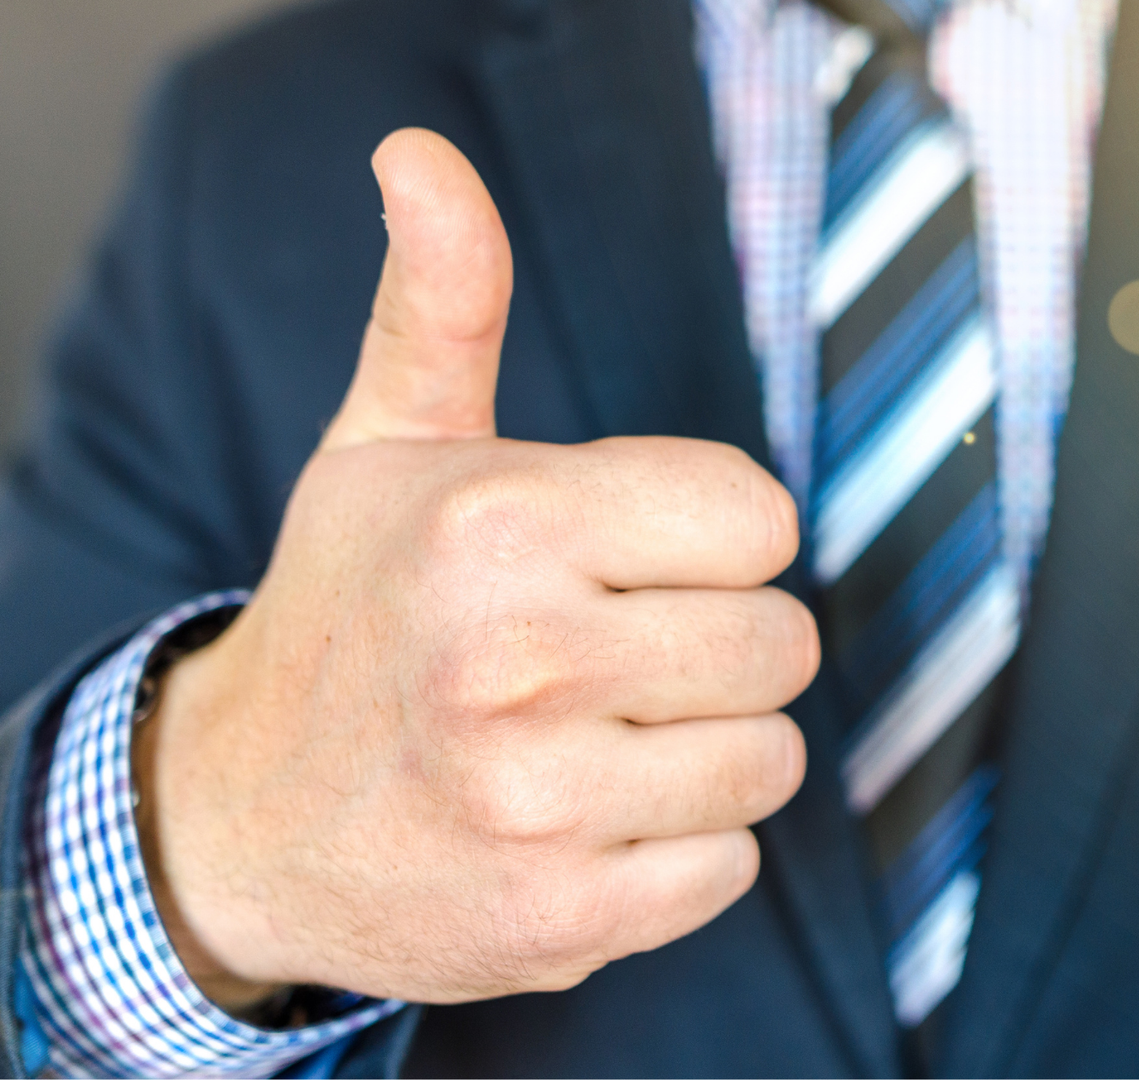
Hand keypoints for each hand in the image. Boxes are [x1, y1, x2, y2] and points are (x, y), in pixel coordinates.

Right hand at [134, 129, 814, 1011]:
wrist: (246, 818)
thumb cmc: (353, 613)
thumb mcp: (387, 446)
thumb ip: (443, 301)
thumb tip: (421, 156)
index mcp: (501, 523)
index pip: (761, 518)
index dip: (712, 538)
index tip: (638, 557)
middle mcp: (520, 660)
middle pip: (783, 642)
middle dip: (715, 644)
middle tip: (616, 652)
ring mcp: (541, 802)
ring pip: (770, 758)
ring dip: (704, 749)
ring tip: (599, 736)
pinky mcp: (564, 919)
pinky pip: (731, 867)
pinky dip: (680, 849)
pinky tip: (590, 820)